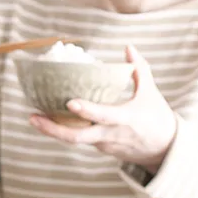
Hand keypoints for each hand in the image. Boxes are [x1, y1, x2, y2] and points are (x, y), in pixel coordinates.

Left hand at [29, 46, 177, 173]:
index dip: (86, 110)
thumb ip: (140, 69)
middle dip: (53, 129)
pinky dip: (65, 130)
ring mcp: (104, 144)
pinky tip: (50, 120)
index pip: (103, 115)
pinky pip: (80, 139)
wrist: (164, 150)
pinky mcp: (100, 148)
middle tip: (33, 117)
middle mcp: (111, 134)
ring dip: (54, 130)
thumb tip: (128, 47)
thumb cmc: (158, 117)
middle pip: (78, 137)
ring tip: (34, 118)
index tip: (69, 102)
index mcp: (126, 119)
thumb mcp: (151, 92)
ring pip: (75, 140)